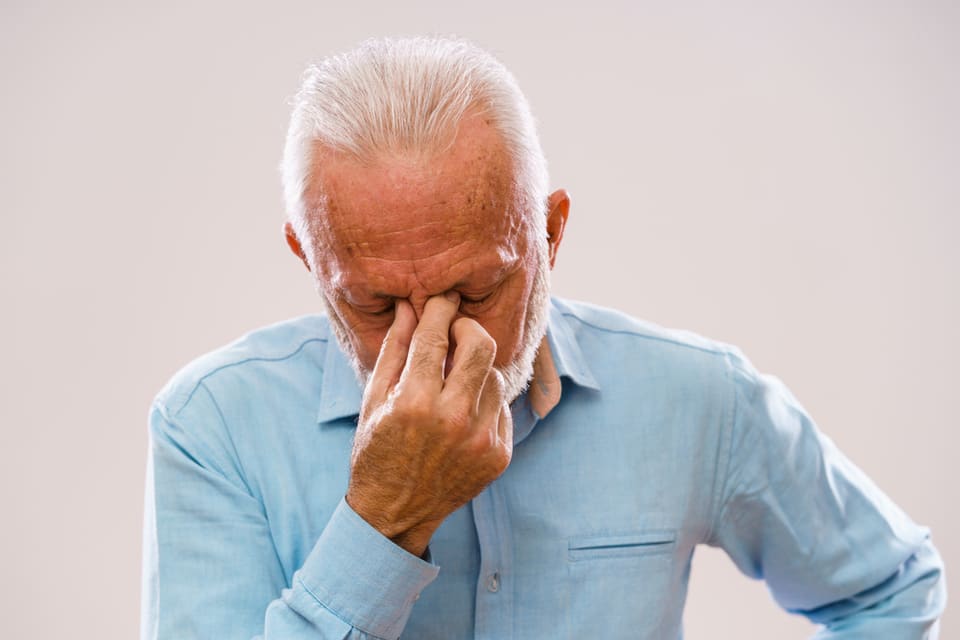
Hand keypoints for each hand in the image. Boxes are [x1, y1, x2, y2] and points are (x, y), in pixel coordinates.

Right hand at [345, 291, 512, 556]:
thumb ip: (394, 349)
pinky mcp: (499, 455)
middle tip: (455, 330)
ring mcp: (481, 440)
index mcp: (415, 402)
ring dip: (476, 368)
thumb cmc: (376, 452)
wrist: (395, 514)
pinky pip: (501, 407)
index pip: (436, 336)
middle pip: (482, 345)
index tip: (442, 297)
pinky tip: (462, 413)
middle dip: (468, 327)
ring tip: (453, 380)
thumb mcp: (374, 399)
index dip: (440, 308)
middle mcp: (454, 419)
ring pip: (494, 375)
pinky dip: (484, 402)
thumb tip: (408, 306)